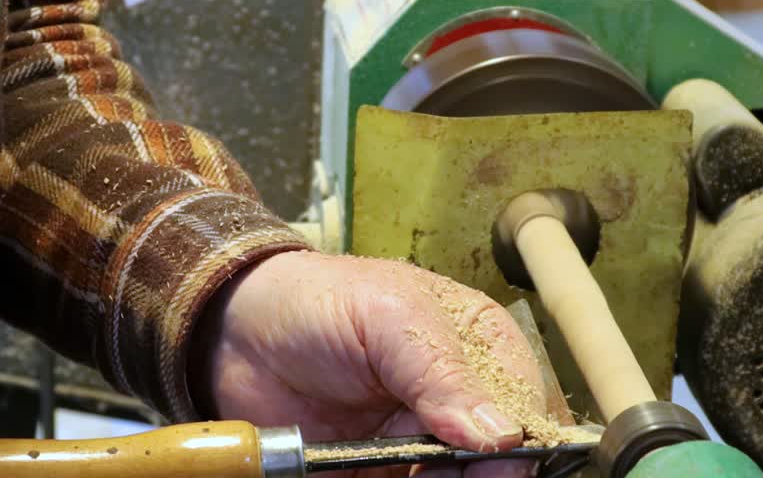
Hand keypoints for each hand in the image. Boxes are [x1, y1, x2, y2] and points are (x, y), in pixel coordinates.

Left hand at [192, 252, 546, 477]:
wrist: (235, 336)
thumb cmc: (317, 302)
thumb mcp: (385, 317)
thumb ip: (440, 371)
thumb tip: (499, 434)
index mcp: (481, 344)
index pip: (526, 403)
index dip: (519, 442)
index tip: (490, 465)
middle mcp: (461, 399)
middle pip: (500, 458)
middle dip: (478, 475)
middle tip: (430, 472)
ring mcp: (424, 444)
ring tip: (400, 473)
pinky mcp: (385, 474)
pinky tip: (384, 476)